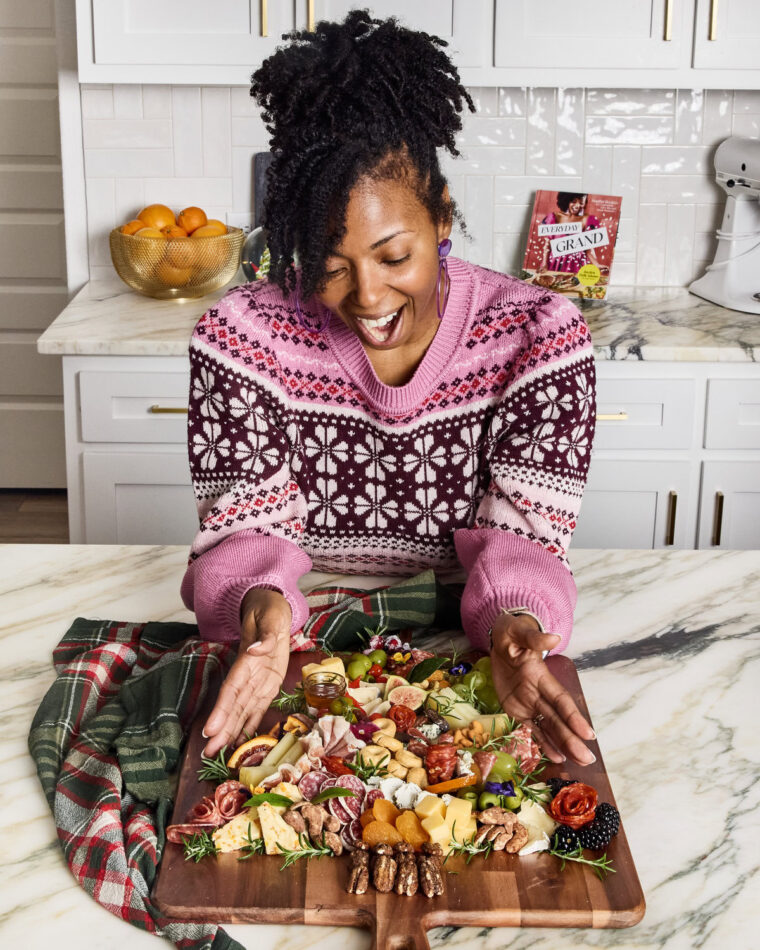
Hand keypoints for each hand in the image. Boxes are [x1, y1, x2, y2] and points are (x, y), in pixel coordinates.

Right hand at [202, 588, 290, 757]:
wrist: (272, 609)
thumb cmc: (269, 612)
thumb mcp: (270, 618)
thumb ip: (265, 636)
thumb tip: (255, 650)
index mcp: (247, 662)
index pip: (231, 689)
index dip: (222, 710)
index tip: (211, 730)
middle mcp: (249, 675)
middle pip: (233, 706)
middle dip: (222, 729)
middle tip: (209, 753)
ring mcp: (257, 682)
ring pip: (241, 711)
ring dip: (231, 732)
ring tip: (217, 753)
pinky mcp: (267, 685)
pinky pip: (257, 708)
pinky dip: (249, 725)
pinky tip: (241, 743)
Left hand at [489, 613, 595, 765]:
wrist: (500, 639)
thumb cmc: (512, 633)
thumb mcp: (519, 632)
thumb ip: (534, 638)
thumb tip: (554, 638)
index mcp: (542, 676)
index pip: (560, 700)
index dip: (573, 717)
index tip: (588, 734)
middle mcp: (540, 693)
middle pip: (558, 719)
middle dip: (572, 739)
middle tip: (587, 759)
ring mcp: (529, 702)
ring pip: (549, 727)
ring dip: (563, 745)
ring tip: (579, 763)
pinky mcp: (517, 709)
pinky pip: (531, 728)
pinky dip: (543, 743)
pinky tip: (556, 758)